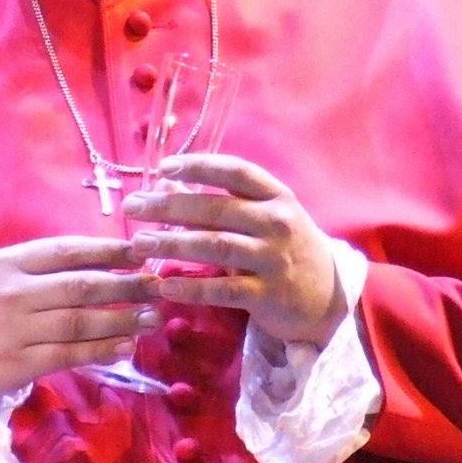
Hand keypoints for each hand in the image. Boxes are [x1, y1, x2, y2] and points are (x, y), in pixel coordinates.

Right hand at [0, 237, 160, 399]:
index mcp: (8, 263)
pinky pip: (67, 355)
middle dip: (126, 286)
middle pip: (80, 287)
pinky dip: (100, 350)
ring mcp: (14, 331)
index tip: (141, 252)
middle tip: (159, 286)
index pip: (67, 252)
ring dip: (122, 319)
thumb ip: (42, 265)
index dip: (109, 251)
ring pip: (79, 323)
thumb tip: (105, 259)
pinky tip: (125, 345)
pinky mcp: (17, 365)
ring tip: (152, 317)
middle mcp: (12, 294)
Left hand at [121, 154, 345, 345]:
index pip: (235, 171)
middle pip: (217, 208)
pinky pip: (224, 289)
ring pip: (216, 246)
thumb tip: (167, 183)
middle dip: (170, 206)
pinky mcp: (269, 295)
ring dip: (173, 243)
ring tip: (139, 243)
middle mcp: (277, 222)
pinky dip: (192, 287)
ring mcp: (274, 258)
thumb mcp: (265, 217)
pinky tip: (165, 286)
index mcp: (276, 196)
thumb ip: (223, 201)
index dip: (198, 166)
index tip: (163, 167)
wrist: (328, 297)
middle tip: (133, 207)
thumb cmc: (286, 248)